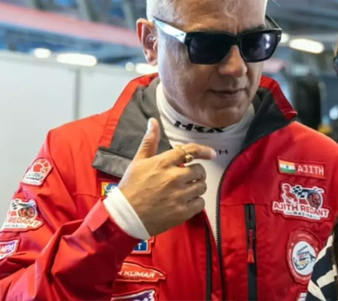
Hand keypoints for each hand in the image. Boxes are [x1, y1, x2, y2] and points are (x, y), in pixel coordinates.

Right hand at [118, 118, 215, 235]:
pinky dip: (196, 202)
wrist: (125, 216)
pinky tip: (186, 202)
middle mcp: (174, 177)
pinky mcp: (182, 212)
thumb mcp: (138, 161)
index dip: (204, 151)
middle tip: (189, 177)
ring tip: (187, 190)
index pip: (190, 151)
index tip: (212, 154)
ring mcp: (179, 196)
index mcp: (164, 163)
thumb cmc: (131, 186)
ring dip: (197, 187)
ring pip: (201, 187)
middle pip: (199, 170)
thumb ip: (149, 141)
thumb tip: (153, 121)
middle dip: (196, 173)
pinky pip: (200, 203)